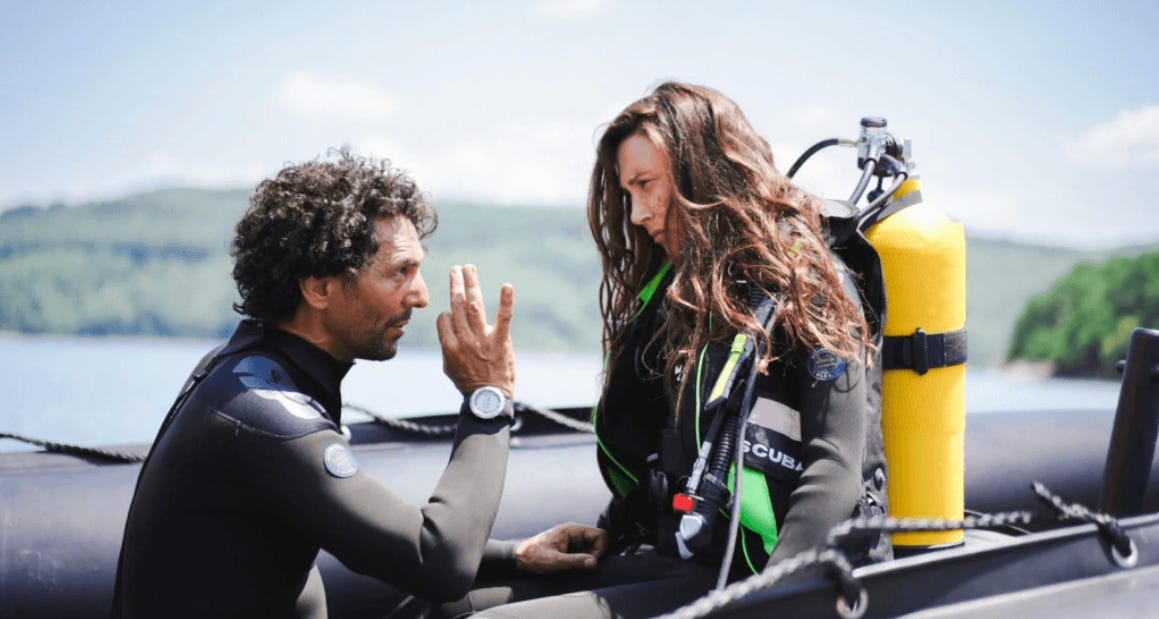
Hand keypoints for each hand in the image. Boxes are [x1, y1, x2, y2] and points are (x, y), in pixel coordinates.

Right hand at [436, 264, 515, 397]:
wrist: (488, 399)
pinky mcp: (501, 341)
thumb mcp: (449, 367)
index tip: (453, 314)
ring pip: (473, 305)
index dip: (447, 314)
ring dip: (470, 283)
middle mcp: (464, 340)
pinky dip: (505, 301)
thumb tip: (447, 327)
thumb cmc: (468, 383)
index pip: (444, 318)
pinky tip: (506, 286)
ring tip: (468, 268)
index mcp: (449, 346)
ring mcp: (482, 340)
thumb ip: (447, 345)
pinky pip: (503, 318)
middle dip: (455, 284)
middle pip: (456, 305)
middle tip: (456, 268)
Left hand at [514, 523, 607, 574]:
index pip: (600, 535)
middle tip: (582, 567)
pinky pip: (584, 557)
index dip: (600, 549)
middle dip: (595, 557)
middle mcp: (575, 535)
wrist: (519, 560)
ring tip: (573, 568)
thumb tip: (594, 562)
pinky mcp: (570, 552)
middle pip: (598, 544)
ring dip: (588, 562)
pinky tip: (571, 570)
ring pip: (592, 552)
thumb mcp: (554, 561)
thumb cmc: (533, 557)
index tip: (591, 562)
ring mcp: (573, 544)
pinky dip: (582, 565)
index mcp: (572, 530)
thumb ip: (575, 561)